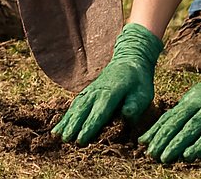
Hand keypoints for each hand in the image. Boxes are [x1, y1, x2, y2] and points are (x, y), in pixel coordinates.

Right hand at [54, 23, 161, 143]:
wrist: (129, 60)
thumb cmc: (139, 80)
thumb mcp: (144, 92)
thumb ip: (135, 105)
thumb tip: (125, 115)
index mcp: (111, 94)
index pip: (98, 114)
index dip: (89, 128)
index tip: (81, 140)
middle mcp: (96, 92)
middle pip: (82, 110)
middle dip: (72, 126)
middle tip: (65, 140)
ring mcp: (90, 90)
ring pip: (75, 107)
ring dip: (66, 121)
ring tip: (56, 135)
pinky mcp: (87, 91)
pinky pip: (75, 104)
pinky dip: (66, 115)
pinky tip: (59, 125)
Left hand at [140, 44, 200, 162]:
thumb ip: (187, 109)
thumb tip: (169, 124)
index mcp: (190, 98)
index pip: (169, 116)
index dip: (156, 130)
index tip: (143, 142)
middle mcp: (199, 103)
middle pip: (176, 122)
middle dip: (162, 139)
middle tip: (150, 153)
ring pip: (191, 128)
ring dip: (176, 144)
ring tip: (164, 157)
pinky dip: (200, 145)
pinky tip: (189, 155)